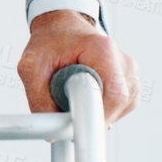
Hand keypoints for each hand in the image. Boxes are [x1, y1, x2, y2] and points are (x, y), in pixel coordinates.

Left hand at [18, 9, 138, 124]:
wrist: (62, 27)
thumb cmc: (49, 42)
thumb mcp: (31, 66)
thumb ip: (38, 99)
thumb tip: (53, 134)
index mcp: (103, 50)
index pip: (114, 96)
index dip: (95, 116)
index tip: (77, 127)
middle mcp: (123, 62)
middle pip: (117, 107)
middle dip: (90, 115)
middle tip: (66, 106)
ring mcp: (130, 74)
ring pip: (118, 111)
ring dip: (94, 111)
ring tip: (74, 91)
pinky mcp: (130, 84)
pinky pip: (118, 109)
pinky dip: (100, 108)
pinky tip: (86, 93)